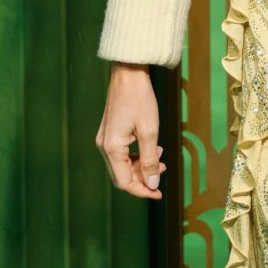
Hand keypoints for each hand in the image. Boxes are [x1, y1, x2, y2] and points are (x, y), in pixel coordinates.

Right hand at [96, 63, 165, 198]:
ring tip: (161, 158)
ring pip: (123, 165)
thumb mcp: (150, 131)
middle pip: (122, 175)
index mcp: (111, 148)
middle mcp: (104, 146)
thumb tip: (152, 184)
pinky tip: (153, 148)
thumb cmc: (140, 99)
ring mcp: (105, 139)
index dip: (142, 191)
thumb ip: (150, 160)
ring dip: (142, 166)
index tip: (159, 193)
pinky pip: (122, 153)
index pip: (124, 182)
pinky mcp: (110, 133)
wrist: (128, 74)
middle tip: (163, 173)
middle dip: (143, 178)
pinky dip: (137, 155)